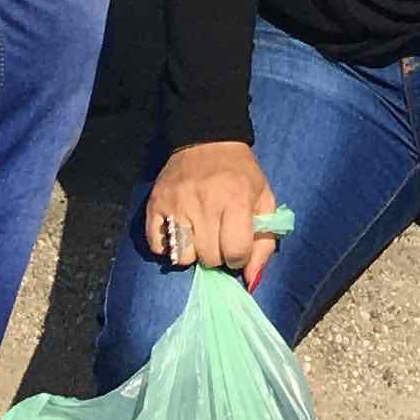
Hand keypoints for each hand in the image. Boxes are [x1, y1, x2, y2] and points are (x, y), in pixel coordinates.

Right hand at [144, 138, 278, 289]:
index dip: (238, 256)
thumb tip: (251, 282)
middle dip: (217, 254)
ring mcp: (177, 203)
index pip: (235, 253)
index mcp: (237, 199)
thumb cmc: (240, 174)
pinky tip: (180, 230)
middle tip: (218, 235)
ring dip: (193, 252)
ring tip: (199, 233)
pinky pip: (158, 247)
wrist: (207, 138)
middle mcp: (205, 201)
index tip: (236, 244)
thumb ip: (264, 243)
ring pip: (184, 258)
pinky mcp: (155, 203)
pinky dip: (168, 247)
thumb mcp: (263, 200)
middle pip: (209, 258)